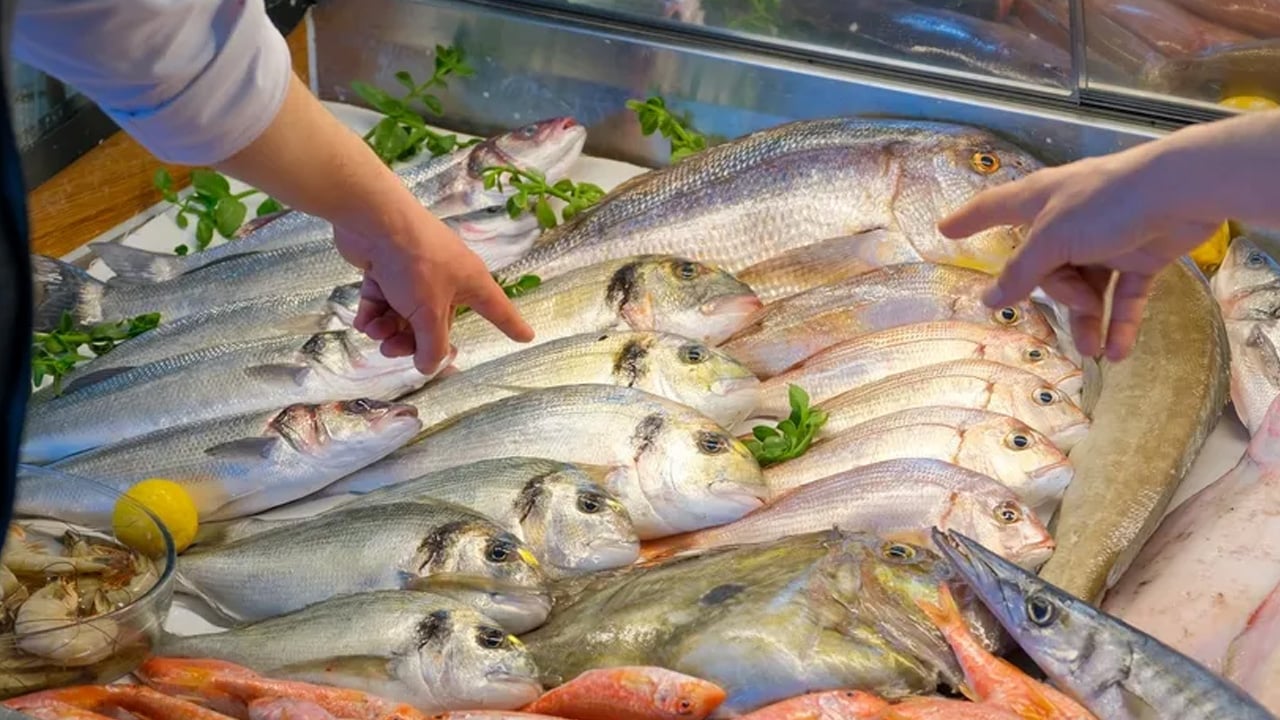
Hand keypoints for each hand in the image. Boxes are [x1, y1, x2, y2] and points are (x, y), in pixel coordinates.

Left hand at [334, 208, 533, 374]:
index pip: (497, 310)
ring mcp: (416, 272)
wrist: (374, 221)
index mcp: (470, 283)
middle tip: (392, 350)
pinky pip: (384, 301)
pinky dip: (373, 313)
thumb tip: (429, 366)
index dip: (512, 325)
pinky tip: (364, 320)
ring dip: (388, 329)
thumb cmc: (415, 264)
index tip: (527, 336)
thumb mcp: (429, 312)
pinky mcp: (387, 268)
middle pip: (437, 323)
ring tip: (375, 332)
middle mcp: (447, 278)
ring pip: (405, 315)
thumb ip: (432, 345)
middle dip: (413, 340)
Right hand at [937, 146, 1218, 361]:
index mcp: (1041, 202)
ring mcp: (1106, 238)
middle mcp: (1069, 220)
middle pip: (1047, 268)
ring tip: (1096, 350)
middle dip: (1061, 296)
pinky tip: (1119, 351)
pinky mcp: (1141, 254)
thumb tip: (990, 300)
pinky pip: (1124, 296)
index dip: (970, 219)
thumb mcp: (1054, 238)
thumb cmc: (1108, 203)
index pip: (995, 208)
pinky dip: (1122, 323)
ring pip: (1087, 288)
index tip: (945, 229)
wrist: (1183, 192)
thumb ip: (1023, 271)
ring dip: (1090, 321)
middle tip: (1077, 303)